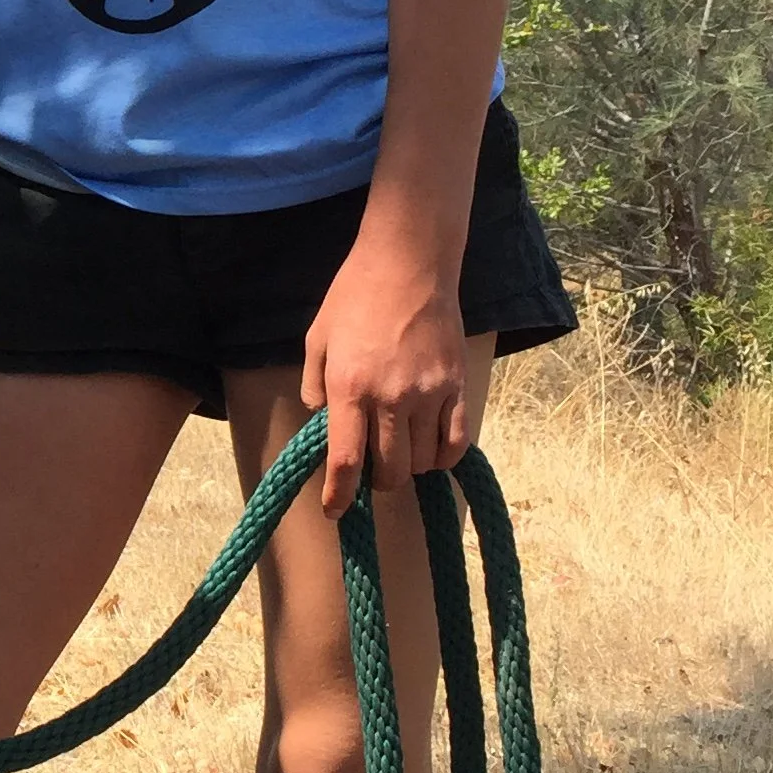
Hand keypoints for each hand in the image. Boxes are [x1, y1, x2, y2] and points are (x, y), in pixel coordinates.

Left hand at [301, 236, 471, 517]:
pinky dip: (444, 457)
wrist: (409, 262)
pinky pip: (457, 441)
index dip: (339, 495)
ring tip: (400, 451)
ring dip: (409, 466)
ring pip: (423, 461)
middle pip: (389, 470)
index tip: (335, 510)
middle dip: (377, 480)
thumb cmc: (355, 295)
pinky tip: (432, 451)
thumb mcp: (317, 337)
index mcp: (350, 387)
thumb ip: (314, 384)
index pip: (346, 461)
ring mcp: (430, 393)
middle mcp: (391, 398)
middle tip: (370, 468)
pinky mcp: (457, 385)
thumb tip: (322, 421)